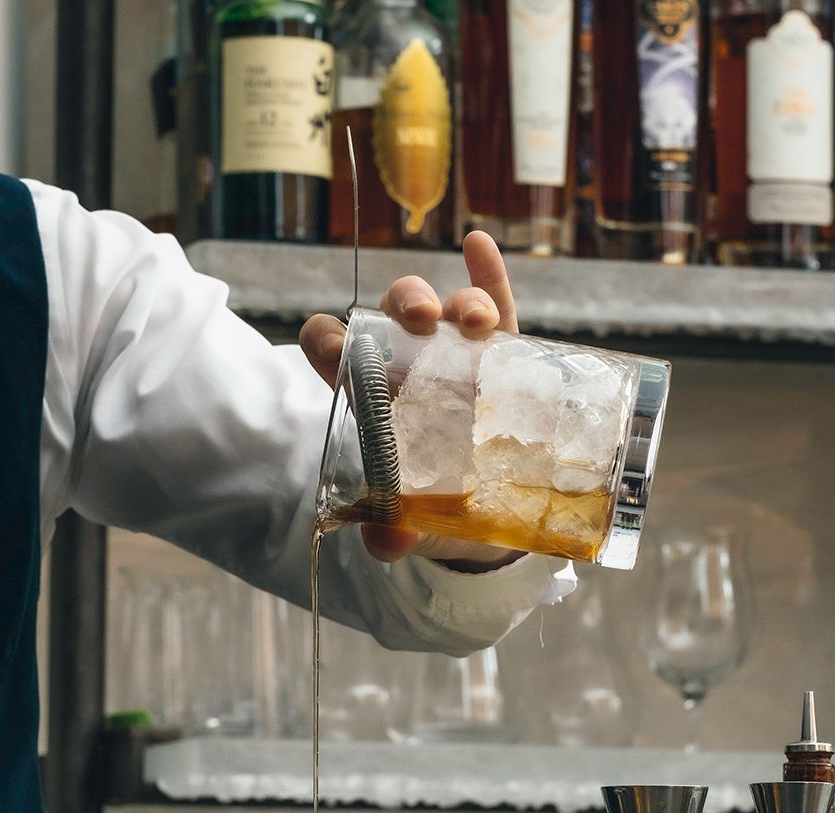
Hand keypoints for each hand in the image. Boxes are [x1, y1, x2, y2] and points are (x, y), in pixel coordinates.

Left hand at [298, 231, 524, 570]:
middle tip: (422, 322)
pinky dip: (490, 274)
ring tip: (476, 321)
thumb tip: (385, 545)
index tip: (338, 345)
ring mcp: (461, 355)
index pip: (335, 351)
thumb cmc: (435, 509)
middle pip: (395, 313)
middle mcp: (413, 366)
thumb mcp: (415, 525)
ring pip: (450, 308)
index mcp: (375, 398)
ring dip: (459, 299)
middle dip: (404, 303)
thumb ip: (393, 531)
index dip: (328, 339)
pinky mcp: (506, 355)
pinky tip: (479, 245)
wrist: (489, 516)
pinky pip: (500, 305)